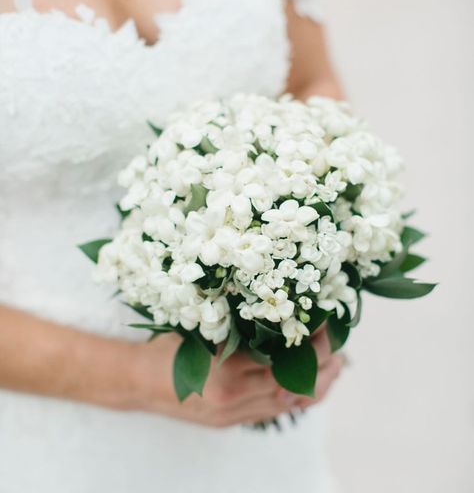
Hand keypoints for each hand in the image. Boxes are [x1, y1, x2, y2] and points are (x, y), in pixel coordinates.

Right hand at [129, 326, 343, 427]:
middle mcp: (233, 400)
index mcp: (226, 373)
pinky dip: (297, 398)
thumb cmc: (166, 347)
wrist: (136, 383)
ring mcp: (233, 416)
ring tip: (336, 365)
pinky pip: (274, 413)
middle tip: (340, 343)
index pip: (284, 358)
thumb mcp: (202, 325)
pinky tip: (309, 384)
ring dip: (317, 385)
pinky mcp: (232, 423)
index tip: (325, 321)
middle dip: (324, 364)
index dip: (311, 342)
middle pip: (293, 385)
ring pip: (288, 404)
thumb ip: (239, 323)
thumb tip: (279, 303)